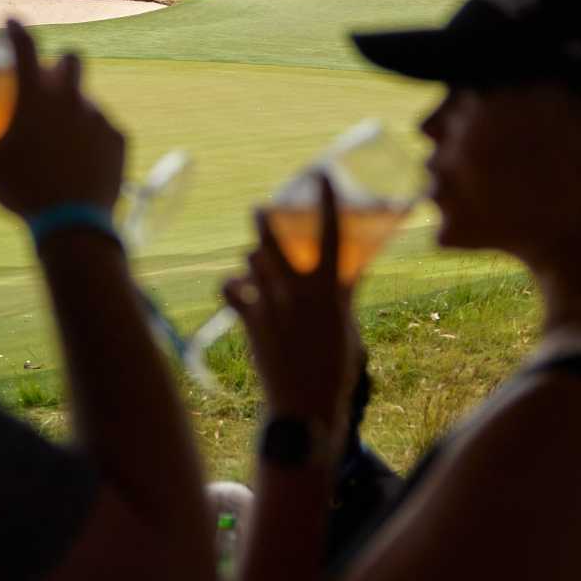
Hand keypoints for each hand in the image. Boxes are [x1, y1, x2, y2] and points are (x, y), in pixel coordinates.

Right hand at [0, 21, 124, 217]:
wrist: (73, 223)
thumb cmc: (21, 190)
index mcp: (37, 97)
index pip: (25, 47)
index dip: (17, 29)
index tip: (12, 21)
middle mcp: (72, 98)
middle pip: (72, 59)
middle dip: (61, 62)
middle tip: (50, 77)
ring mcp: (99, 117)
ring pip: (88, 99)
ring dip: (74, 107)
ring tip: (61, 135)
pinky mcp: (118, 138)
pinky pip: (104, 129)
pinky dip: (91, 136)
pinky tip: (81, 157)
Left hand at [223, 176, 360, 441]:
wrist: (305, 407)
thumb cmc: (335, 369)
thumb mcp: (346, 325)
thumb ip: (343, 294)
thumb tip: (349, 273)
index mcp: (328, 289)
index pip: (330, 233)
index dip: (326, 199)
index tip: (320, 173)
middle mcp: (296, 291)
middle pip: (269, 238)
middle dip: (262, 219)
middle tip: (261, 209)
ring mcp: (269, 305)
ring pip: (250, 261)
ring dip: (253, 259)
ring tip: (257, 264)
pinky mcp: (250, 322)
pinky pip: (232, 290)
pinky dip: (233, 286)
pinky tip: (238, 290)